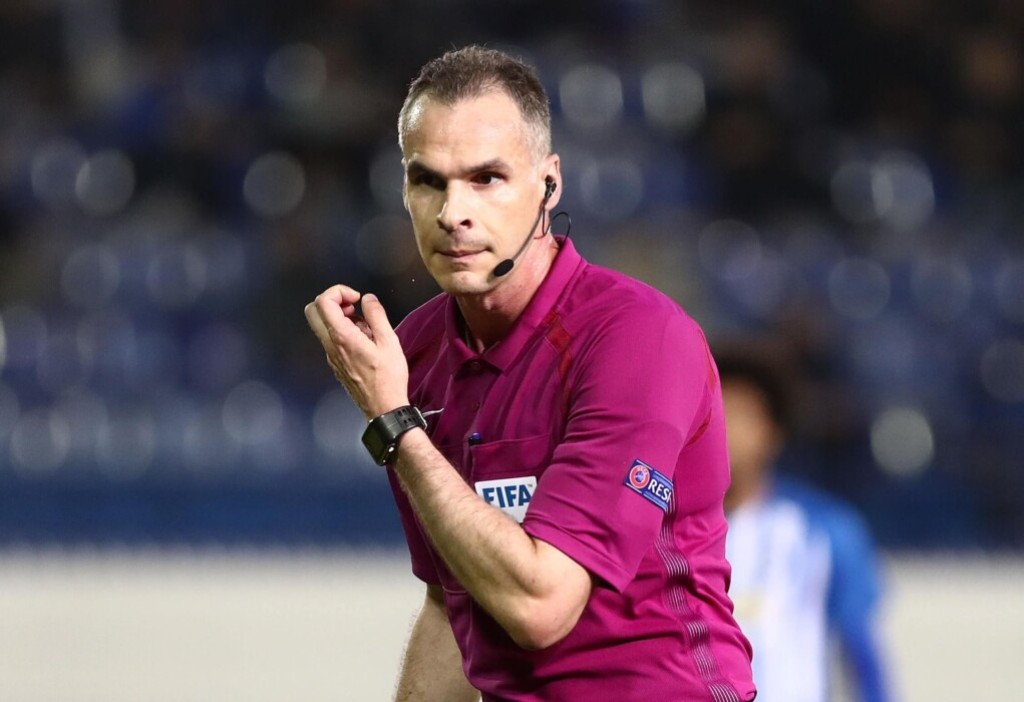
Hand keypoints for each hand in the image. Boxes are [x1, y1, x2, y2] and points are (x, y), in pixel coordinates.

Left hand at [304, 285, 409, 418]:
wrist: (383, 408)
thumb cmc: (389, 377)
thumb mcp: (389, 341)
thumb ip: (376, 316)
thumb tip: (367, 298)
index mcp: (342, 337)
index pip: (323, 302)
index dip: (339, 291)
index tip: (357, 299)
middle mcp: (330, 345)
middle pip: (313, 310)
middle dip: (333, 301)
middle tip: (354, 308)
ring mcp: (330, 356)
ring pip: (321, 325)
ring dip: (339, 317)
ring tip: (365, 328)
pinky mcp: (335, 363)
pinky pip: (331, 339)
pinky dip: (343, 331)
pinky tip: (364, 342)